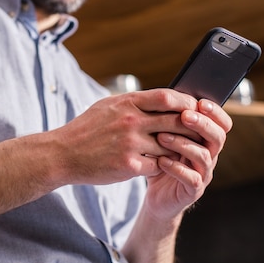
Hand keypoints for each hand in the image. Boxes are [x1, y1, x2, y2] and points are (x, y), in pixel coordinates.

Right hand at [51, 89, 201, 185]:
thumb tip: (160, 99)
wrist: (62, 153)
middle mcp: (130, 121)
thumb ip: (133, 102)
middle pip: (176, 121)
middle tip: (200, 132)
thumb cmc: (86, 129)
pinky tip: (161, 165)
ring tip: (183, 151)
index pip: (167, 97)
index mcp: (126, 102)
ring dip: (179, 149)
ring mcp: (130, 143)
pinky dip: (163, 166)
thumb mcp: (107, 106)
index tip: (194, 109)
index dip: (186, 103)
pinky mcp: (128, 165)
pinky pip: (158, 165)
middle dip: (192, 127)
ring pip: (170, 146)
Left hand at [144, 98, 232, 219]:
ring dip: (183, 144)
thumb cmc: (162, 160)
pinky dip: (176, 168)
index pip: (222, 124)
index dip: (215, 112)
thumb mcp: (165, 137)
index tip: (201, 102)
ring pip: (203, 156)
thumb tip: (167, 94)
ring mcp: (203, 174)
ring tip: (161, 136)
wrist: (157, 195)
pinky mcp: (193, 191)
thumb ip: (170, 121)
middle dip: (202, 124)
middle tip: (184, 116)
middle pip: (217, 137)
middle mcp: (210, 156)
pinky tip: (161, 160)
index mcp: (206, 140)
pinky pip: (191, 178)